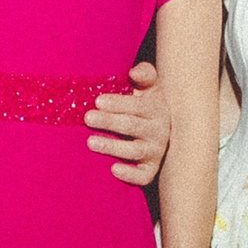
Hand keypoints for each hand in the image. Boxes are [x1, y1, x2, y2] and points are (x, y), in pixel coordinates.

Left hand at [88, 60, 169, 185]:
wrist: (160, 130)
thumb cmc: (146, 105)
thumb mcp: (150, 88)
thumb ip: (144, 75)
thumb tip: (134, 71)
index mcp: (157, 109)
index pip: (139, 106)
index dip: (119, 103)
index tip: (98, 100)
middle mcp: (159, 131)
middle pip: (133, 127)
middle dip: (110, 122)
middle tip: (88, 117)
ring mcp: (155, 152)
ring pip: (135, 151)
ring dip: (113, 147)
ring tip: (90, 142)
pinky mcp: (151, 170)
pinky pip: (143, 176)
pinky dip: (131, 175)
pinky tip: (114, 169)